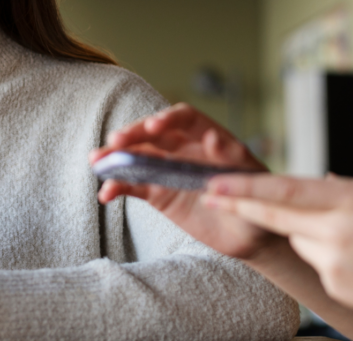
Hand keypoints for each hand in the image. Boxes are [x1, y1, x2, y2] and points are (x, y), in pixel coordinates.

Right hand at [90, 103, 278, 258]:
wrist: (250, 235)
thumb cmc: (255, 200)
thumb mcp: (250, 180)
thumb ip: (233, 158)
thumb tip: (213, 137)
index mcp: (208, 137)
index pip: (185, 118)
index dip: (168, 118)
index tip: (154, 126)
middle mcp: (184, 148)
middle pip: (154, 134)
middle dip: (134, 135)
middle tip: (116, 142)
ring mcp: (168, 169)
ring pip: (138, 157)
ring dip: (116, 157)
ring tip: (97, 161)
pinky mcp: (159, 192)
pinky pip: (134, 185)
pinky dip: (118, 187)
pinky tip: (106, 194)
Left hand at [203, 171, 352, 328]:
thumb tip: (320, 179)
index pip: (286, 191)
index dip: (246, 186)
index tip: (216, 181)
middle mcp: (338, 234)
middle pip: (274, 217)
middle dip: (237, 204)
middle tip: (209, 195)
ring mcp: (335, 266)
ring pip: (298, 238)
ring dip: (306, 229)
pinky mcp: (336, 290)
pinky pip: (316, 262)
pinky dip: (326, 253)